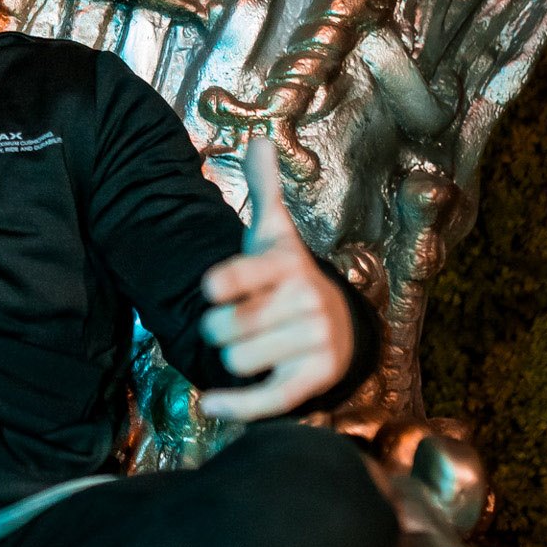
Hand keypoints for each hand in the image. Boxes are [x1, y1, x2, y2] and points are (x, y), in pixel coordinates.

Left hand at [195, 136, 353, 421]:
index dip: (226, 283)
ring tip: (250, 346)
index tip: (209, 288)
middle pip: (225, 327)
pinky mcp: (315, 378)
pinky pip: (266, 399)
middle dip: (216, 329)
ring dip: (230, 359)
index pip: (246, 274)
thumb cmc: (286, 278)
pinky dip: (235, 407)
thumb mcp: (274, 235)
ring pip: (236, 361)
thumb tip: (258, 140)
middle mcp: (305, 301)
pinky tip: (211, 405)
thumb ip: (264, 191)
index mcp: (287, 265)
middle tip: (232, 323)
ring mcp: (314, 341)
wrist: (337, 324)